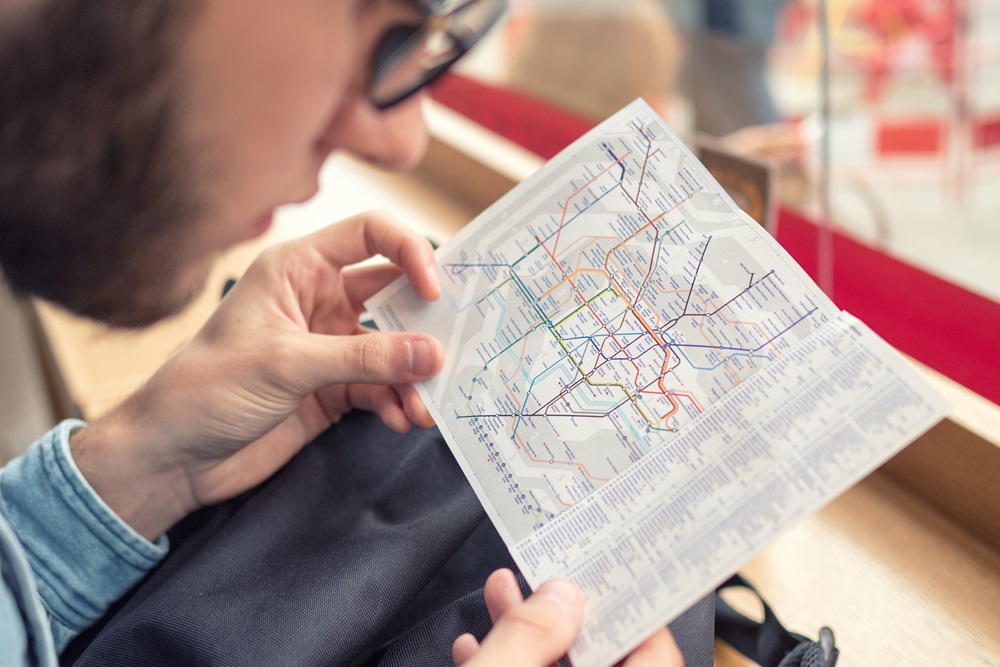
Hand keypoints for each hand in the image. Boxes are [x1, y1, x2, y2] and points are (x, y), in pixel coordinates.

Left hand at [70, 210, 444, 538]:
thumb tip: (432, 353)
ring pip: (393, 347)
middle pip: (393, 292)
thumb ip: (364, 356)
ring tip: (429, 404)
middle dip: (426, 321)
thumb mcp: (287, 364)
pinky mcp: (332, 388)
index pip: (370, 234)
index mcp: (298, 268)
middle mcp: (318, 299)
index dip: (410, 251)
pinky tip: (404, 419)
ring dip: (414, 374)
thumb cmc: (205, 389)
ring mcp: (327, 345)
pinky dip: (398, 401)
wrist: (171, 458)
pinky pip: (381, 386)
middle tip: (458, 345)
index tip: (436, 291)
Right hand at [453, 569, 683, 666]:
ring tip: (501, 593)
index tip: (612, 573)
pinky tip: (476, 645)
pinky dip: (511, 663)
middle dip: (565, 610)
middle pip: (605, 657)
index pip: (657, 654)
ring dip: (530, 633)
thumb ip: (528, 637)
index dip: (635, 608)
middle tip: (546, 574)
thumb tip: (560, 596)